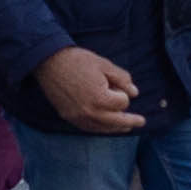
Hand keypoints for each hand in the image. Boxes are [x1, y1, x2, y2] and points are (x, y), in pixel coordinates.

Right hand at [34, 47, 148, 134]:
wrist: (49, 63)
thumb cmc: (78, 61)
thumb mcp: (104, 65)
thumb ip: (122, 79)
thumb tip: (135, 93)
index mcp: (101, 99)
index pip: (122, 103)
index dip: (122, 93)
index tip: (116, 84)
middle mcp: (90, 113)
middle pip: (117, 122)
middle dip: (131, 121)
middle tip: (142, 122)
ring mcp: (78, 117)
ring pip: (103, 128)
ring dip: (116, 128)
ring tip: (126, 127)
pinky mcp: (69, 118)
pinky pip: (88, 128)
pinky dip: (100, 128)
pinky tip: (105, 126)